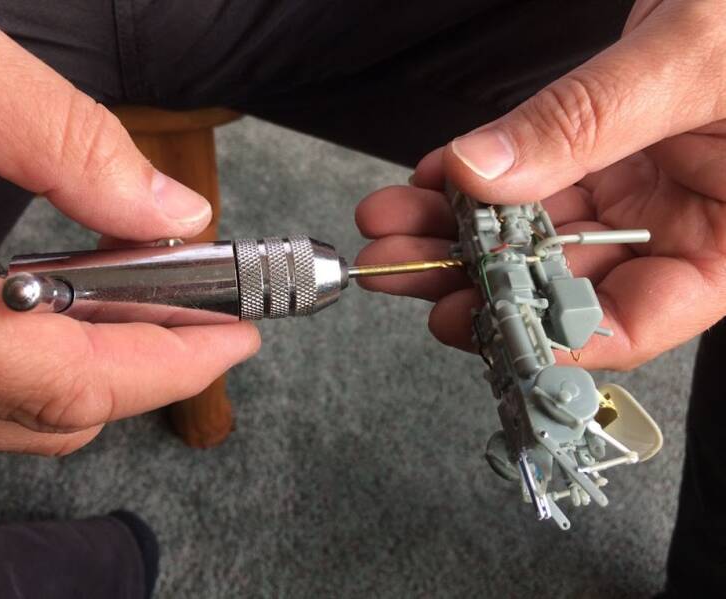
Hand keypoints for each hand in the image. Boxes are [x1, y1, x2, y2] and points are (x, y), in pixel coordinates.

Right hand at [0, 1, 259, 453]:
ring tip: (154, 300)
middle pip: (39, 413)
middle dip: (143, 369)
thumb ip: (60, 140)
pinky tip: (67, 292)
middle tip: (208, 314)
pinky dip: (31, 349)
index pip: (62, 380)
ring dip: (90, 363)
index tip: (237, 333)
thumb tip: (168, 213)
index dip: (169, 367)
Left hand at [355, 0, 725, 370]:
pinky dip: (474, 177)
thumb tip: (485, 173)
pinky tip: (430, 179)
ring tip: (387, 222)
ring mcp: (636, 186)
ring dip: (452, 227)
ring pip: (530, 229)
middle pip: (558, 279)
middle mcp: (676, 224)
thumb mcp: (691, 62)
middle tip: (395, 264)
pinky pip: (529, 174)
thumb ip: (588, 122)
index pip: (633, 322)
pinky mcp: (602, 148)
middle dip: (467, 273)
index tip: (468, 318)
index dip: (545, 336)